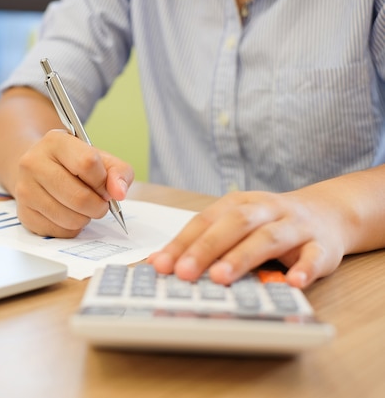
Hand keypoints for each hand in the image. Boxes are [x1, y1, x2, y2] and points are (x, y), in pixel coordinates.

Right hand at [14, 129, 133, 237]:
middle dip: (98, 206)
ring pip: (70, 219)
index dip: (103, 181)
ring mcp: (25, 190)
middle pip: (79, 197)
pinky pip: (60, 232)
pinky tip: (67, 214)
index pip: (88, 163)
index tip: (105, 187)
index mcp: (55, 142)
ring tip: (81, 207)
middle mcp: (33, 163)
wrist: (38, 170)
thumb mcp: (99, 159)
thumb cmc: (73, 165)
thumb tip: (119, 192)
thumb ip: (118, 172)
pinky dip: (71, 228)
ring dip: (85, 218)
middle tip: (99, 203)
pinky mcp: (24, 214)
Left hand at [147, 190, 346, 287]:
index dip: (182, 243)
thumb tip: (158, 262)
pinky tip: (292, 283)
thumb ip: (201, 241)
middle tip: (183, 273)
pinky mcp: (323, 246)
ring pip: (268, 239)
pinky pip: (314, 256)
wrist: (328, 213)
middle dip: (205, 249)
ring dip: (242, 258)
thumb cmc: (270, 223)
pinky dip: (305, 269)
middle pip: (233, 225)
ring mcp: (295, 226)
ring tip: (220, 277)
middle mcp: (265, 210)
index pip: (205, 221)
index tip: (160, 265)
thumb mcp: (234, 224)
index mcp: (239, 203)